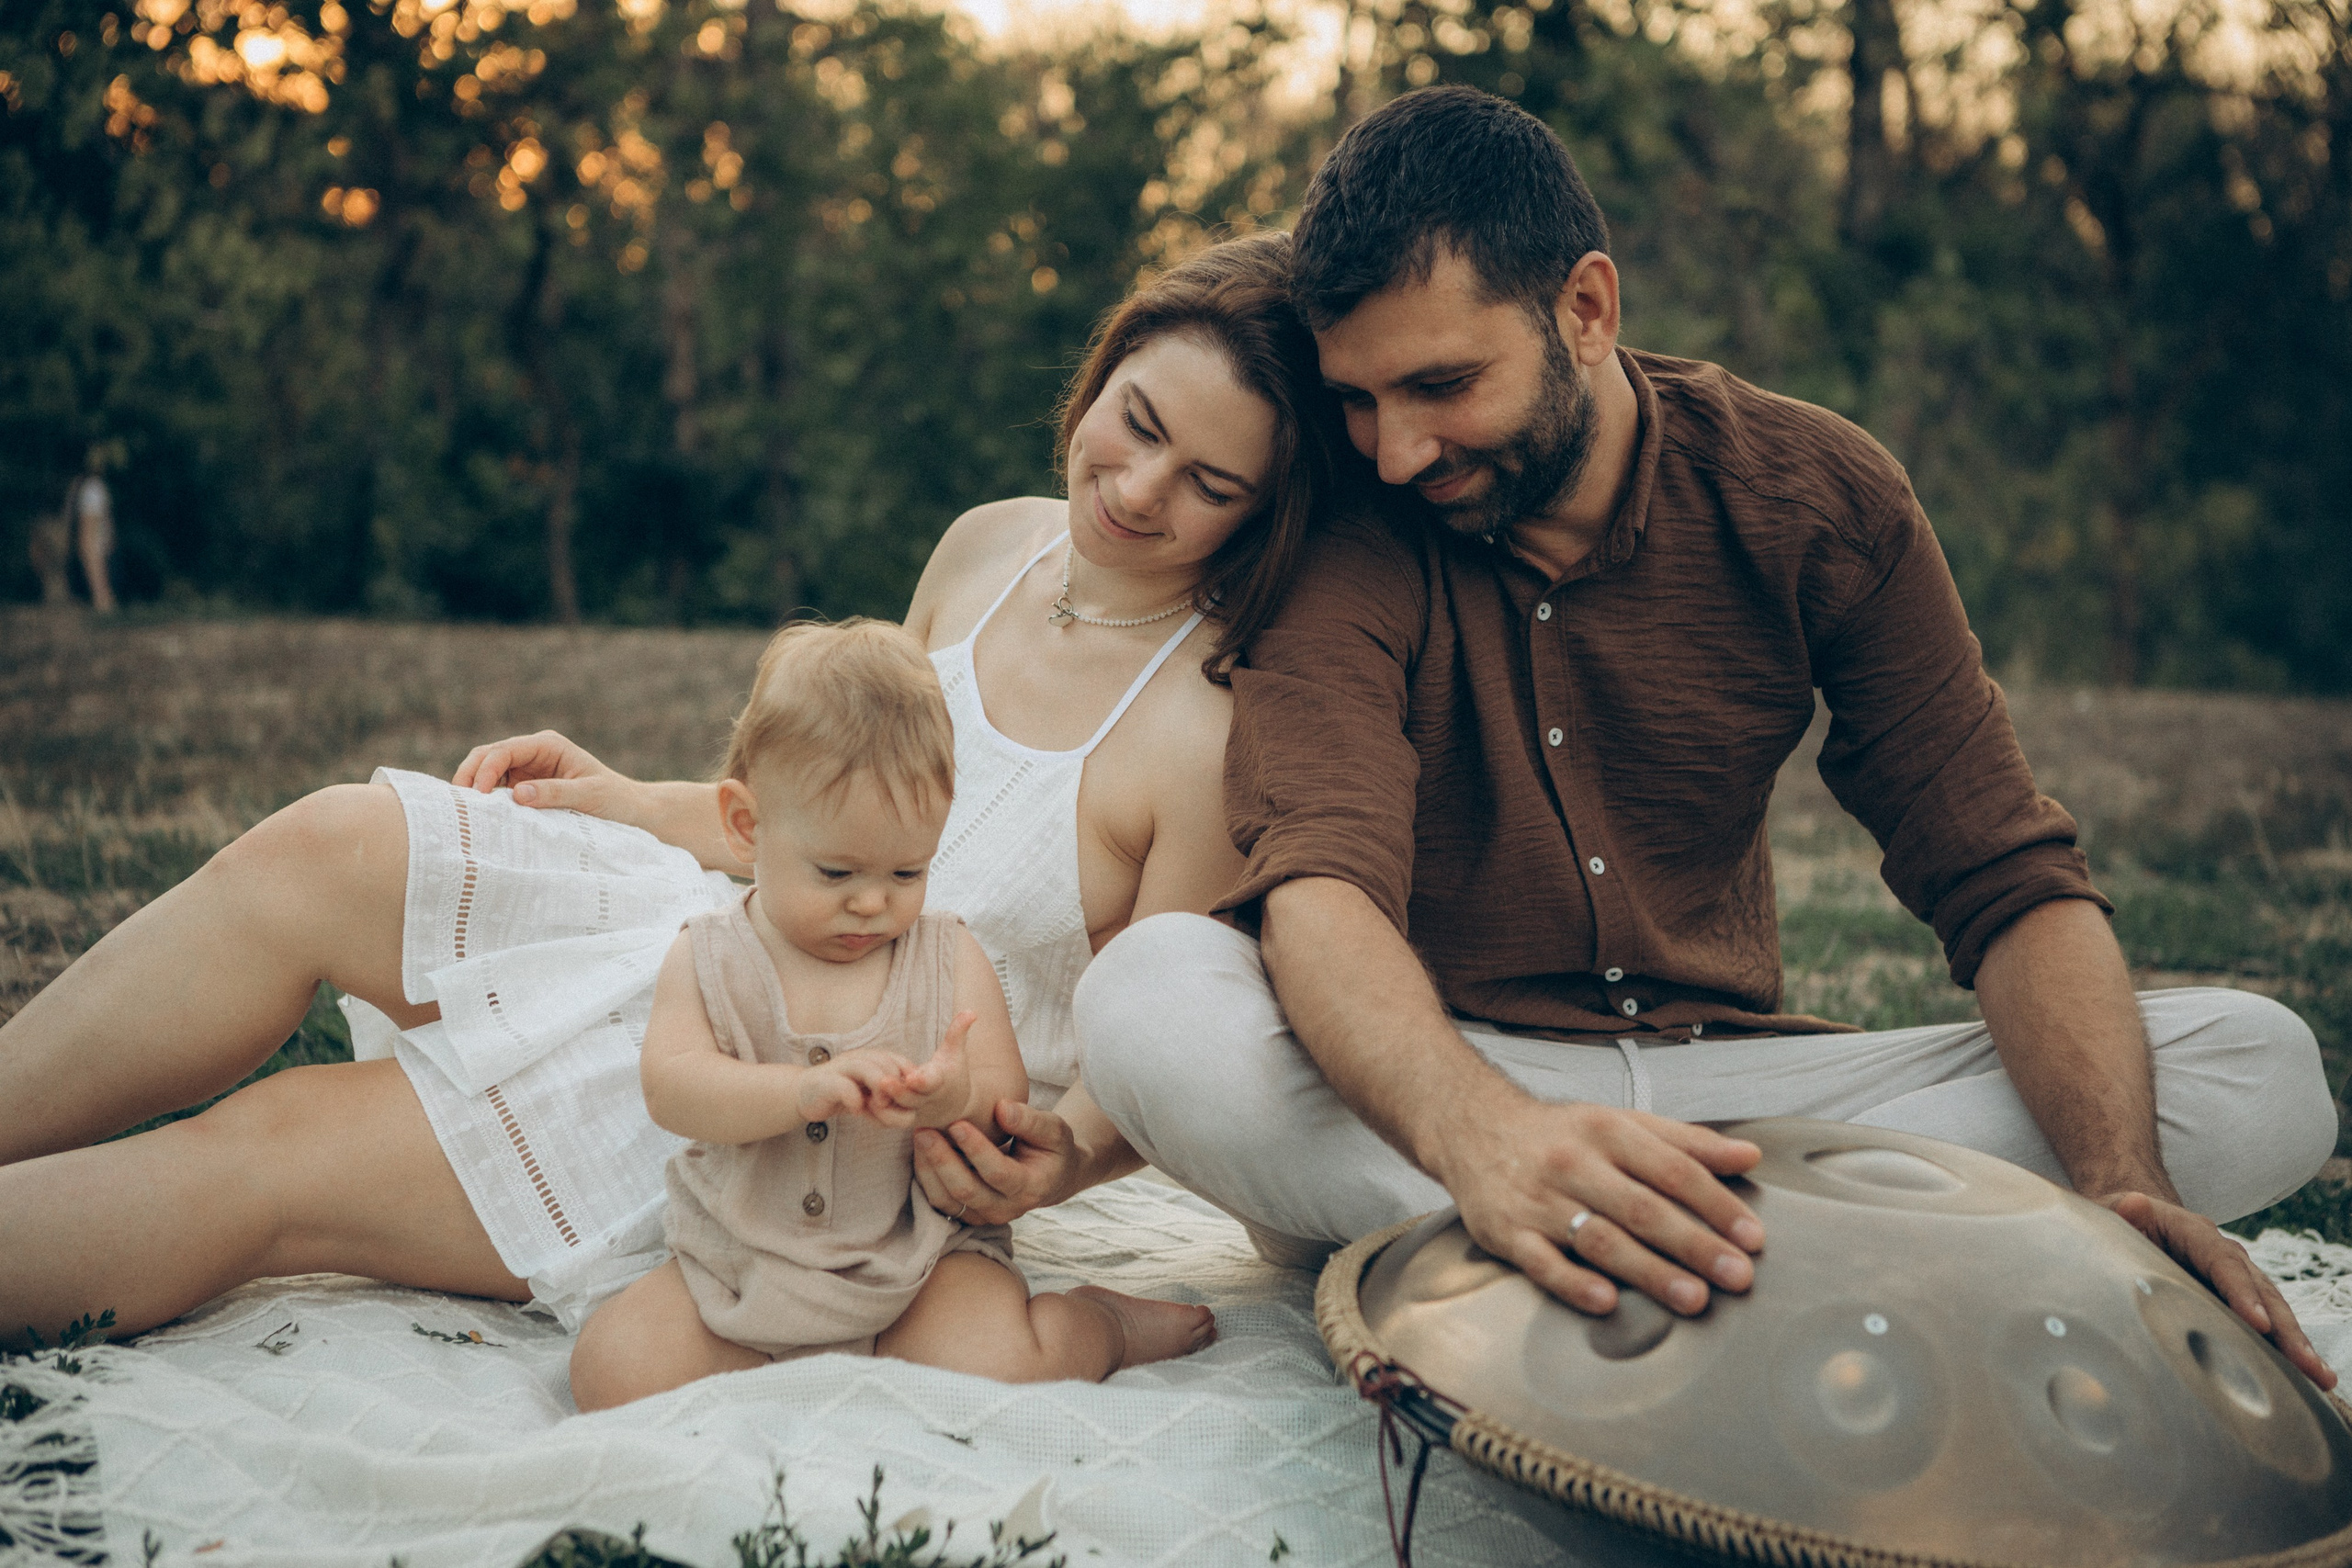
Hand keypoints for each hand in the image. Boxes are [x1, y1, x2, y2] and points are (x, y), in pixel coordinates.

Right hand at [451, 730, 637, 821]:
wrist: (630, 812)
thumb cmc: (615, 799)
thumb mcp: (589, 795)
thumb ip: (555, 793)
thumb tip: (518, 794)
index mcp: (548, 745)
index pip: (504, 751)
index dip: (486, 770)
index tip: (480, 796)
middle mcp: (532, 753)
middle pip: (487, 757)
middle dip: (470, 777)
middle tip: (459, 806)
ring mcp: (525, 771)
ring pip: (486, 774)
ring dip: (474, 791)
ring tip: (464, 815)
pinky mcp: (524, 790)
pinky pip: (497, 793)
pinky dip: (486, 804)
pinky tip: (480, 819)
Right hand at [794, 1049, 922, 1123]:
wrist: (807, 1095)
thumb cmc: (846, 1097)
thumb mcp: (872, 1101)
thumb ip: (892, 1106)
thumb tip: (910, 1116)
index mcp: (875, 1060)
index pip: (902, 1063)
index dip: (911, 1083)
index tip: (909, 1103)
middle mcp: (860, 1058)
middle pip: (888, 1063)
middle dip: (895, 1088)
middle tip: (891, 1107)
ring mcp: (842, 1068)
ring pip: (867, 1068)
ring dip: (879, 1090)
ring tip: (878, 1106)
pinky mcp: (826, 1081)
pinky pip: (843, 1086)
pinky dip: (853, 1099)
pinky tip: (857, 1111)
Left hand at [865, 1011, 977, 1130]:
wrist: (953, 1106)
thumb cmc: (951, 1073)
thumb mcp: (955, 1053)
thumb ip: (958, 1032)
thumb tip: (971, 1011)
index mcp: (939, 1081)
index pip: (932, 1081)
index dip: (923, 1080)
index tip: (913, 1077)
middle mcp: (926, 1099)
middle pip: (912, 1099)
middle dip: (898, 1092)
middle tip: (882, 1081)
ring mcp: (914, 1112)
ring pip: (898, 1115)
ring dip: (884, 1108)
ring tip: (868, 1096)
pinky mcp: (902, 1120)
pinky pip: (888, 1122)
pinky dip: (875, 1116)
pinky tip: (861, 1103)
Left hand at [913, 1100, 1077, 1225]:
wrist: (1050, 1177)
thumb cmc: (1051, 1148)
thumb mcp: (1053, 1129)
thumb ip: (1030, 1120)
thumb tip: (1002, 1109)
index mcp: (1031, 1188)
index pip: (999, 1174)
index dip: (977, 1150)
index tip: (957, 1123)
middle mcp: (1007, 1209)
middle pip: (968, 1191)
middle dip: (943, 1160)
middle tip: (925, 1131)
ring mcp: (985, 1215)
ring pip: (948, 1200)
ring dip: (929, 1169)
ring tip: (920, 1137)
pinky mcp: (967, 1215)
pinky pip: (939, 1202)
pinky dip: (927, 1178)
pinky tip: (922, 1151)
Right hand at [1438, 1097, 1765, 1317]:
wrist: (1472, 1128)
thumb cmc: (1560, 1134)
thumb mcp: (1622, 1123)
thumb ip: (1686, 1143)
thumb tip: (1748, 1157)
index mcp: (1608, 1133)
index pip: (1673, 1170)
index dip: (1716, 1205)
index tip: (1752, 1237)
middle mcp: (1574, 1164)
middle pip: (1643, 1208)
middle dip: (1695, 1245)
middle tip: (1737, 1276)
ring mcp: (1539, 1200)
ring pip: (1600, 1238)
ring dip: (1649, 1270)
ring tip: (1692, 1297)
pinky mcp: (1507, 1232)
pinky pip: (1542, 1262)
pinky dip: (1574, 1282)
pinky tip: (1606, 1300)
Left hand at [2100, 1190, 2335, 1388]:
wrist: (2137, 1219)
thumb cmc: (2124, 1223)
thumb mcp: (2116, 1214)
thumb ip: (2125, 1215)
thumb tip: (2131, 1205)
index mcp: (2196, 1233)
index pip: (2223, 1262)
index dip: (2241, 1292)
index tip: (2257, 1321)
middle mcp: (2227, 1255)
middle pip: (2260, 1290)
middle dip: (2285, 1329)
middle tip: (2306, 1363)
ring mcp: (2238, 1278)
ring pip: (2273, 1310)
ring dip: (2296, 1343)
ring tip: (2319, 1377)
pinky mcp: (2239, 1300)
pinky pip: (2267, 1324)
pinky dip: (2285, 1349)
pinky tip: (2305, 1380)